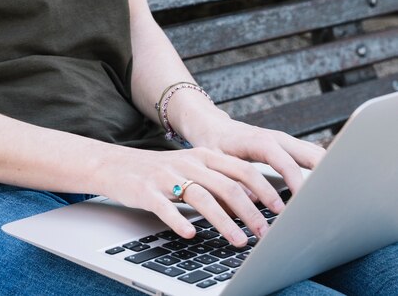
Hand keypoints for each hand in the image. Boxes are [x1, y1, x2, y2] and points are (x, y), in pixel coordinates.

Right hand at [101, 142, 296, 246]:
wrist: (116, 165)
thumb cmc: (159, 171)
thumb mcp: (192, 167)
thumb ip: (220, 178)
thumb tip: (256, 197)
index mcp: (203, 156)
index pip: (241, 170)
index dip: (264, 189)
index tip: (281, 210)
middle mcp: (188, 163)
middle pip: (227, 186)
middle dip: (250, 212)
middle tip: (266, 234)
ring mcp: (166, 176)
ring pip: (202, 198)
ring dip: (224, 222)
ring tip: (239, 242)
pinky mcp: (146, 191)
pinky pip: (165, 207)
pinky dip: (179, 221)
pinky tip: (191, 234)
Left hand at [177, 106, 325, 194]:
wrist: (213, 126)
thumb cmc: (214, 144)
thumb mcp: (217, 162)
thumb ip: (232, 180)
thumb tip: (252, 205)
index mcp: (260, 141)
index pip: (286, 162)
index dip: (297, 182)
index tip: (305, 203)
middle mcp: (278, 138)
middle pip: (311, 155)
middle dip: (325, 177)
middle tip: (332, 203)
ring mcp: (286, 141)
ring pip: (317, 154)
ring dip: (328, 174)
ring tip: (336, 199)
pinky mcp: (290, 147)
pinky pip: (313, 156)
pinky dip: (323, 171)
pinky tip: (329, 189)